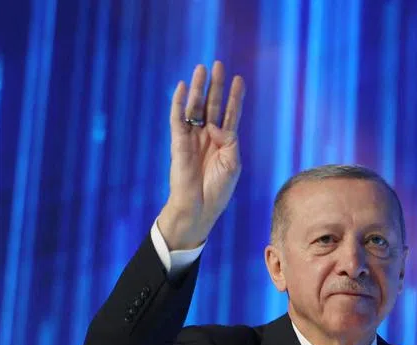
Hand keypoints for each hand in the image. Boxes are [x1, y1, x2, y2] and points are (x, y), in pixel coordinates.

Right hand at [156, 62, 245, 249]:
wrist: (199, 207)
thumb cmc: (218, 189)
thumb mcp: (233, 164)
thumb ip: (229, 141)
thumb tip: (214, 125)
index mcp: (224, 142)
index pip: (230, 114)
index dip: (235, 97)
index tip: (239, 79)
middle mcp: (208, 137)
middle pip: (213, 105)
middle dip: (216, 86)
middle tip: (219, 65)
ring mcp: (193, 138)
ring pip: (195, 107)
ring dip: (199, 88)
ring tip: (202, 68)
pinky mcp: (179, 142)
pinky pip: (177, 118)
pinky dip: (178, 102)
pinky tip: (183, 86)